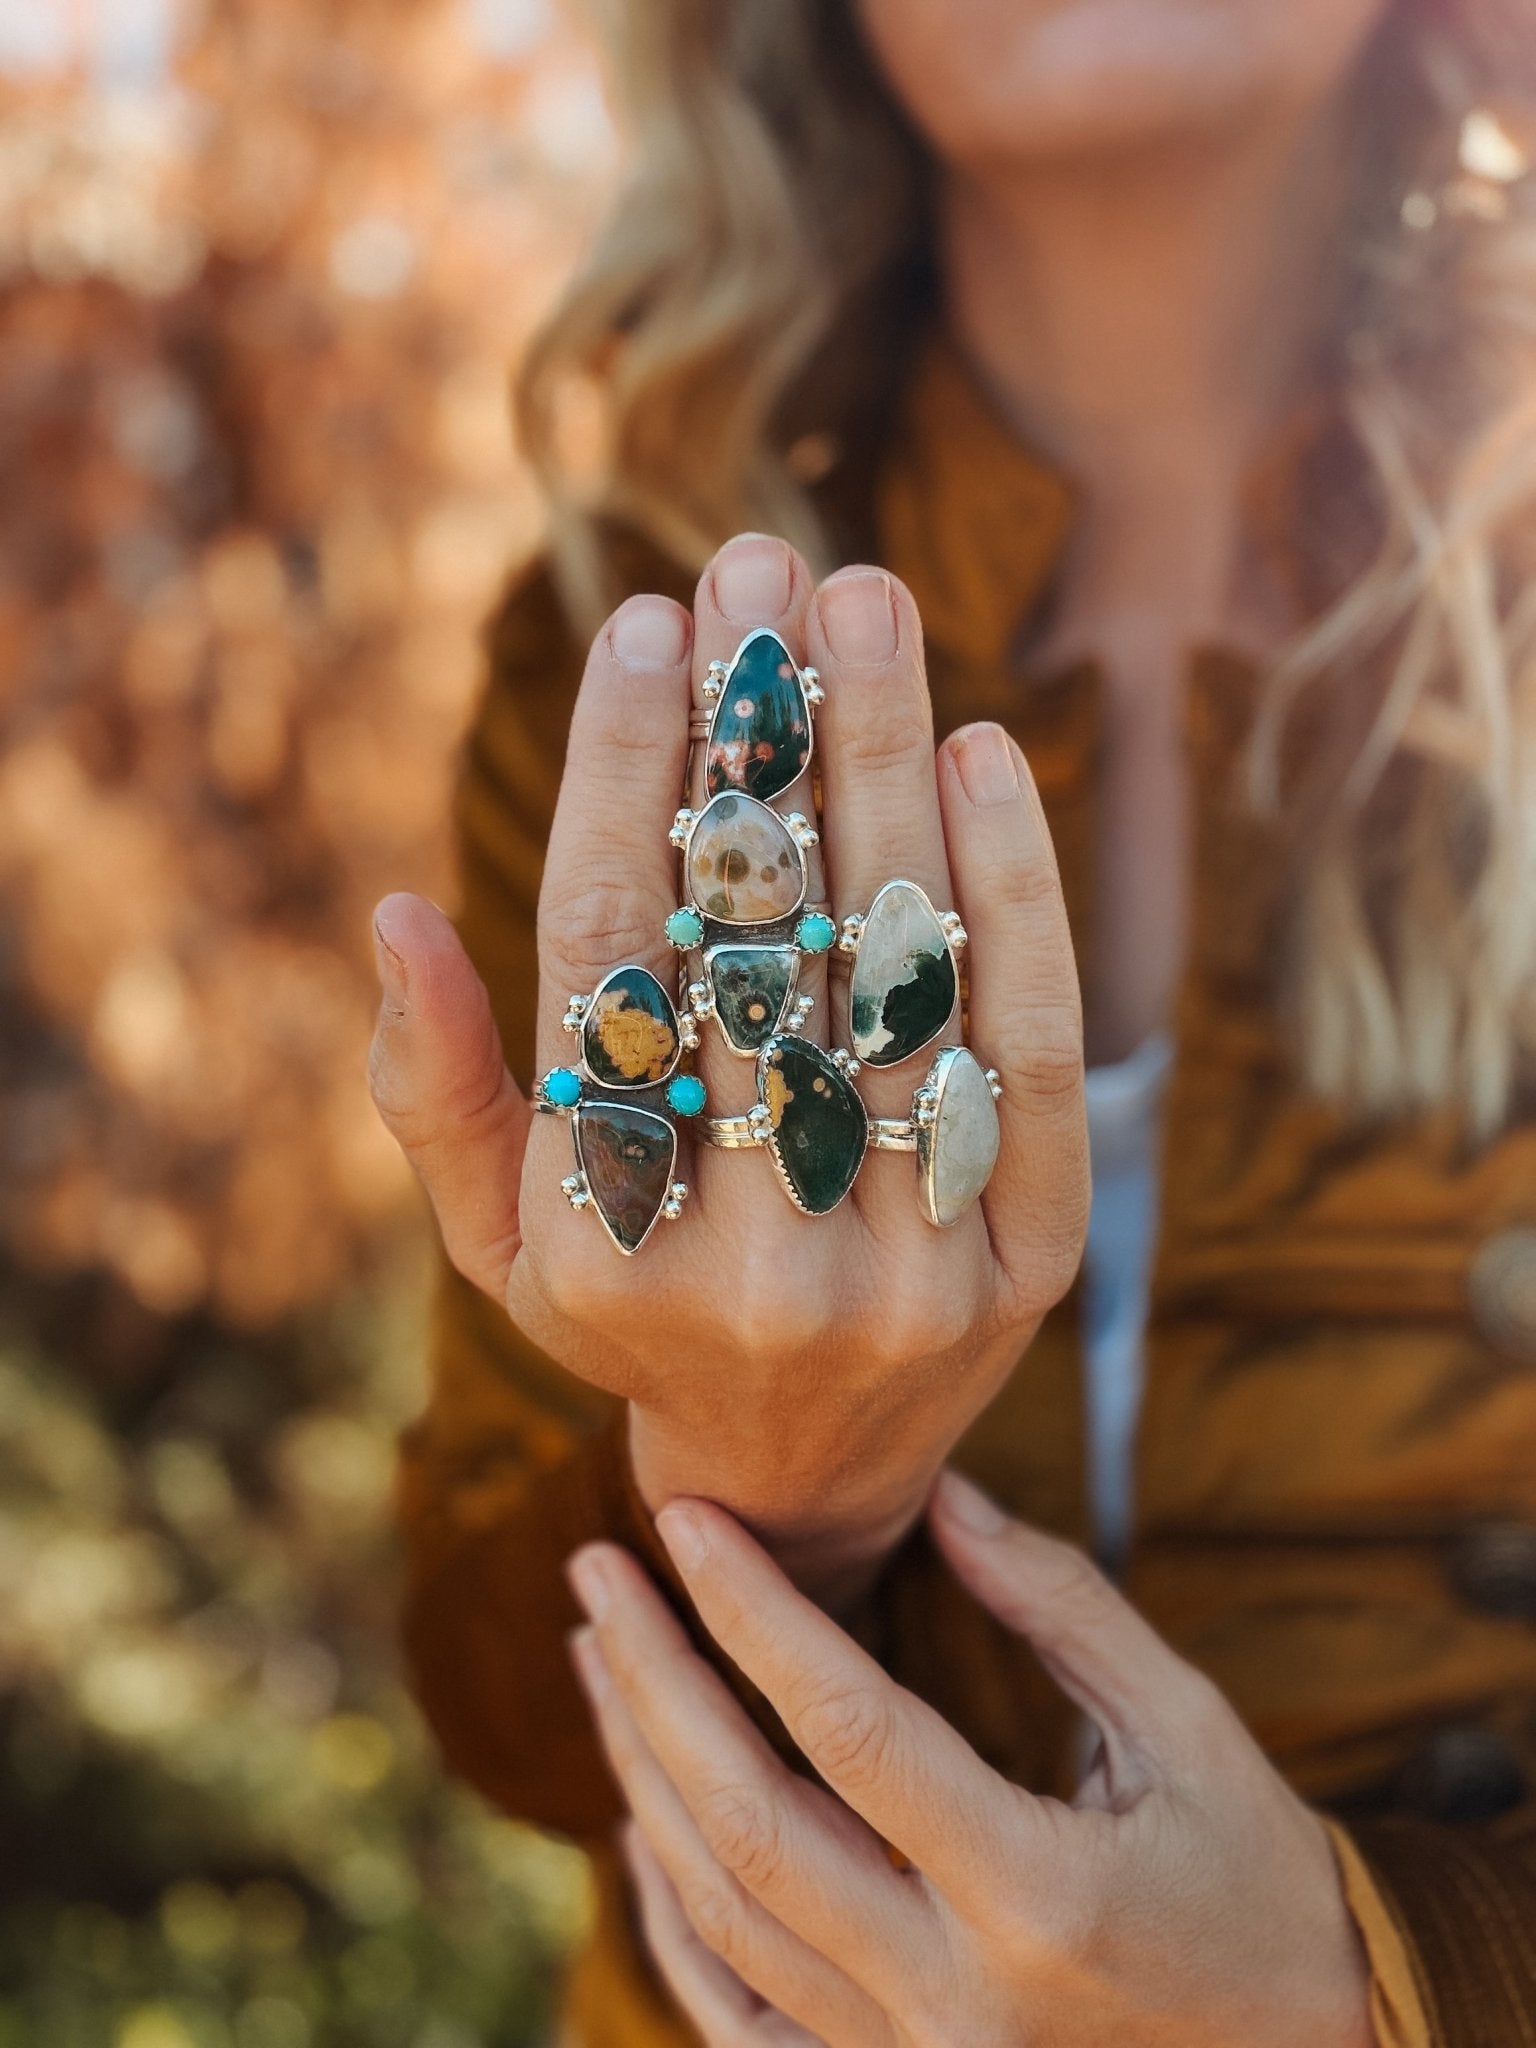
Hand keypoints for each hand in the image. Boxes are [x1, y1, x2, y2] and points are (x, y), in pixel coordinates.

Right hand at [368, 533, 1087, 1596]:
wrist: (811, 1470)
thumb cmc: (633, 1317)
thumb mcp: (499, 1237)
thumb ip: (436, 1090)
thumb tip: (398, 915)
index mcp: (600, 1247)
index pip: (607, 959)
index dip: (620, 773)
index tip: (641, 624)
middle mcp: (758, 1259)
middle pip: (762, 941)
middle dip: (761, 730)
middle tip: (762, 563)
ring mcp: (911, 1261)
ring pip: (898, 969)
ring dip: (886, 764)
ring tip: (868, 599)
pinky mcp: (1036, 1255)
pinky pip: (1033, 1049)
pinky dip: (1014, 891)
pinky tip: (983, 748)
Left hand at [565, 1470, 1373, 2047]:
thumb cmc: (1253, 1873)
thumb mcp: (1187, 1722)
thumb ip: (1061, 1604)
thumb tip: (940, 1495)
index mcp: (1040, 1894)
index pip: (852, 1728)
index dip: (755, 1612)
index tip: (687, 1519)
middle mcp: (956, 1999)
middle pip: (751, 1824)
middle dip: (654, 1680)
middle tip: (595, 1567)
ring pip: (722, 1914)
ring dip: (642, 1772)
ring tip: (599, 1652)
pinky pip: (735, 2014)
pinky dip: (670, 1914)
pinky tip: (639, 1813)